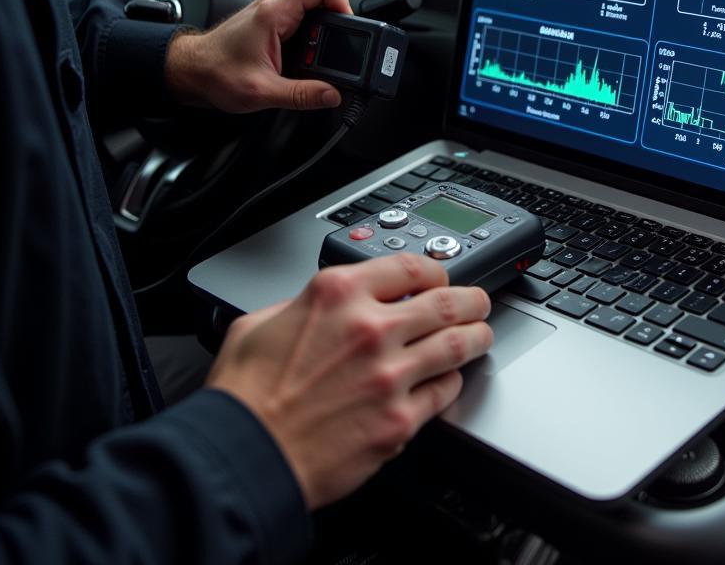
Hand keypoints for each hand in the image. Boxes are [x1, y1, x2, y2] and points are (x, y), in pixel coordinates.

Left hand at [164, 0, 351, 111]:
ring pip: (312, 11)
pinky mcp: (271, 20)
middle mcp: (274, 4)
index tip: (349, 26)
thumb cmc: (215, 73)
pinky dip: (308, 39)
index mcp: (274, 13)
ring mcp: (272, 11)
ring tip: (312, 60)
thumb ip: (302, 95)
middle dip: (334, 27)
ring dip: (319, 35)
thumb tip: (333, 95)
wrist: (190, 71)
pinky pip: (301, 20)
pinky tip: (300, 59)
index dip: (342, 0)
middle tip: (330, 54)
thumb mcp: (263, 92)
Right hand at [205, 254, 492, 509]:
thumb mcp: (260, 322)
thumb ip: (301, 305)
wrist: (243, 458)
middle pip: (448, 301)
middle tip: (477, 303)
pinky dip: (451, 383)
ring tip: (480, 335)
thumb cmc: (245, 397)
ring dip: (476, 337)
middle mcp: (370, 327)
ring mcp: (389, 375)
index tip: (439, 278)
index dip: (434, 270)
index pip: (411, 266)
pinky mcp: (398, 420)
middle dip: (471, 300)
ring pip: (457, 344)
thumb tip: (322, 307)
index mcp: (337, 294)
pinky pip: (444, 392)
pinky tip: (448, 381)